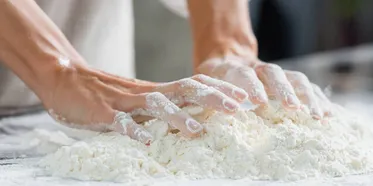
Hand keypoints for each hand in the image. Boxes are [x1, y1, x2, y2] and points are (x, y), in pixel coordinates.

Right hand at [40, 61, 246, 143]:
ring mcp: (126, 103)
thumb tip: (196, 121)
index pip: (195, 84)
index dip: (220, 89)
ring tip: (198, 129)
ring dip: (179, 117)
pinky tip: (147, 141)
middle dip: (213, 98)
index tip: (245, 97)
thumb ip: (164, 109)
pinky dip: (134, 131)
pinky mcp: (104, 114)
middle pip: (186, 90)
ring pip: (157, 105)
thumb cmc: (107, 95)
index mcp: (158, 91)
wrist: (66, 79)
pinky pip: (120, 123)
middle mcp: (148, 94)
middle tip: (239, 107)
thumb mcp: (141, 101)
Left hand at [186, 0, 330, 118]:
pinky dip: (319, 100)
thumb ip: (207, 97)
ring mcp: (276, 74)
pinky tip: (330, 115)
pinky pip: (308, 88)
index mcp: (235, 68)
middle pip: (274, 74)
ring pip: (295, 79)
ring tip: (317, 116)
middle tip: (292, 108)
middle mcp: (259, 68)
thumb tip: (199, 120)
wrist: (227, 57)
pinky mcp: (289, 82)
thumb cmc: (213, 79)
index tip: (256, 102)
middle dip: (285, 91)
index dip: (251, 86)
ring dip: (308, 97)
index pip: (243, 74)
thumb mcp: (204, 84)